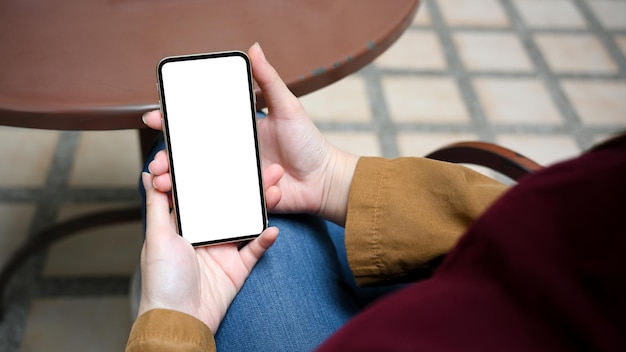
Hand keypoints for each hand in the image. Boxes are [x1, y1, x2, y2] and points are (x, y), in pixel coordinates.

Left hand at [138, 172, 278, 333]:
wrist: (179, 320)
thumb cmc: (161, 281)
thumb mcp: (156, 237)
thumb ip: (156, 204)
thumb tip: (146, 174)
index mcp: (184, 224)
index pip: (200, 193)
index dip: (211, 173)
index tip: (224, 153)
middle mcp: (205, 234)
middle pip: (229, 204)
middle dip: (246, 185)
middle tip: (263, 166)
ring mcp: (223, 250)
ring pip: (246, 222)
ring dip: (262, 206)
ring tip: (276, 188)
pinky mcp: (238, 268)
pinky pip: (255, 250)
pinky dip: (265, 239)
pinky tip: (273, 227)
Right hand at [143, 43, 358, 224]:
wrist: (325, 180)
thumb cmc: (308, 143)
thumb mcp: (288, 107)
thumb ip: (269, 80)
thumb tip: (254, 48)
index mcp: (235, 131)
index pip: (197, 124)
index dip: (172, 121)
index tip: (154, 117)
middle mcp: (230, 155)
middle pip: (190, 156)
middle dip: (167, 159)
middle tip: (157, 163)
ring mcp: (235, 178)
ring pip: (197, 181)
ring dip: (176, 183)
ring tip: (164, 184)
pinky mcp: (243, 200)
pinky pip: (221, 201)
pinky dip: (208, 201)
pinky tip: (205, 199)